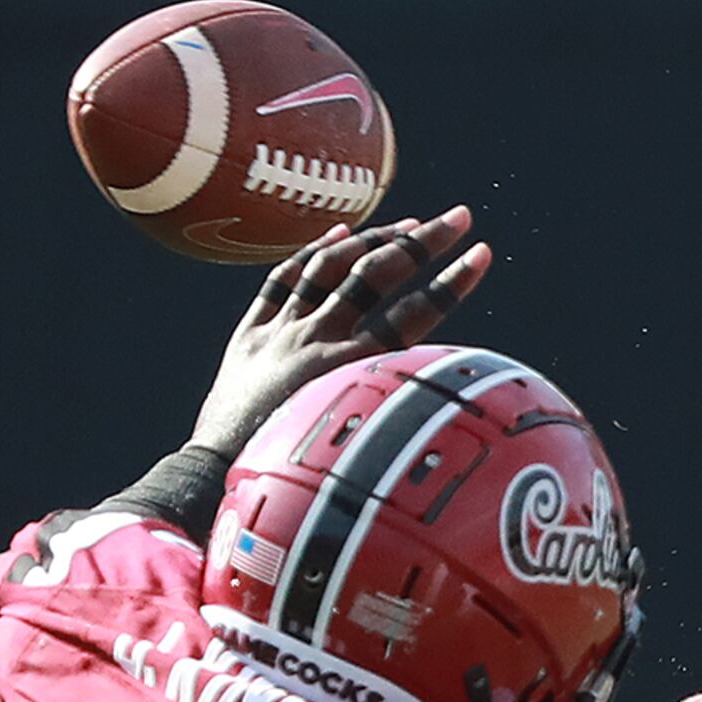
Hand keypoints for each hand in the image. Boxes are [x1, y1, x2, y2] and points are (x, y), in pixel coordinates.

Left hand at [187, 207, 491, 456]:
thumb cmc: (293, 484)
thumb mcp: (354, 455)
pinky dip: (313, 252)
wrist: (217, 476)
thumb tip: (448, 416)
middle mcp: (316, 341)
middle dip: (423, 243)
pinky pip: (282, 280)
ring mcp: (282, 333)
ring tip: (411, 224)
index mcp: (348, 374)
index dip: (451, 284)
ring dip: (374, 240)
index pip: (413, 316)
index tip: (483, 254)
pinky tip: (340, 233)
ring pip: (330, 268)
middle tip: (459, 217)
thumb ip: (396, 424)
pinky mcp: (251, 336)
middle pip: (376, 275)